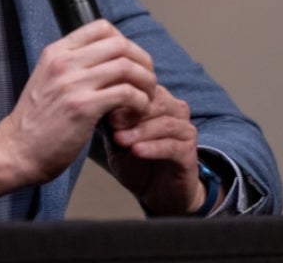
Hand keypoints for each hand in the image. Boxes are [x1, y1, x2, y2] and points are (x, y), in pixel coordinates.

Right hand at [0, 20, 156, 199]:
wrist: (15, 151)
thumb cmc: (36, 122)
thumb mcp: (48, 80)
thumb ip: (73, 67)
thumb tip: (107, 62)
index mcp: (56, 52)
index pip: (102, 27)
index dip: (125, 42)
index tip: (131, 62)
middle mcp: (64, 62)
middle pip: (120, 44)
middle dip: (143, 61)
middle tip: (147, 81)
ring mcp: (73, 83)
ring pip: (127, 67)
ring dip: (145, 83)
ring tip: (145, 99)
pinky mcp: (83, 107)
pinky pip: (126, 94)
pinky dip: (139, 102)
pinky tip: (135, 113)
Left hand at [105, 84, 213, 215]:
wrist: (157, 193)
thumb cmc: (136, 161)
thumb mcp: (117, 139)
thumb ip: (109, 122)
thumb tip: (92, 101)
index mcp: (159, 100)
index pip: (144, 88)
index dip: (125, 94)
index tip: (103, 105)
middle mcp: (176, 110)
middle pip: (157, 101)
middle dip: (132, 111)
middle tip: (111, 122)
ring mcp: (185, 131)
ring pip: (165, 123)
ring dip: (140, 130)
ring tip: (120, 139)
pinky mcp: (190, 153)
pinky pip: (173, 146)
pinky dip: (153, 148)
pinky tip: (136, 151)